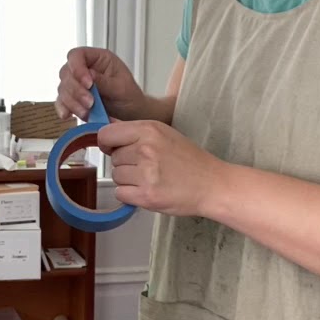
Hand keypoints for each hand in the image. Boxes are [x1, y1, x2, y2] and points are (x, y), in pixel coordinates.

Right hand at [55, 47, 145, 121]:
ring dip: (72, 102)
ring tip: (86, 113)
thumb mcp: (121, 87)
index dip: (77, 68)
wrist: (130, 113)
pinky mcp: (72, 99)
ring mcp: (76, 83)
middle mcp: (84, 68)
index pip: (77, 55)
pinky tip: (68, 115)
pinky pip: (61, 102)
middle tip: (90, 103)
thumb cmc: (129, 96)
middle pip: (67, 73)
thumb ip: (104, 81)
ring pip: (63, 88)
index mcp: (98, 58)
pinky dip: (63, 109)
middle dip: (76, 90)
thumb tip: (89, 76)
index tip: (88, 84)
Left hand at [98, 119, 228, 217]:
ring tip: (150, 178)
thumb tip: (107, 123)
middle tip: (147, 166)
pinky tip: (148, 189)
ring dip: (128, 180)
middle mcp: (145, 149)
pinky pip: (120, 193)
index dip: (107, 142)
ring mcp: (146, 174)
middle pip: (112, 158)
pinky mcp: (147, 196)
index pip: (106, 134)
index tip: (113, 148)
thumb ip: (134, 130)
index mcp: (149, 130)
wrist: (212, 185)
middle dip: (124, 163)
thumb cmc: (190, 160)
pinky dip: (130, 195)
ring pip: (115, 176)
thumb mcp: (164, 133)